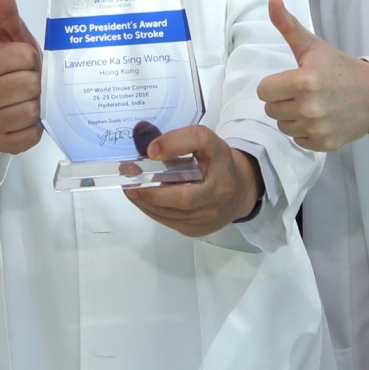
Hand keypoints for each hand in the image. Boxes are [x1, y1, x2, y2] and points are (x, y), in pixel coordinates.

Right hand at [0, 0, 40, 153]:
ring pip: (33, 111)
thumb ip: (4, 10)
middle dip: (34, 82)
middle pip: (31, 84)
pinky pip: (32, 135)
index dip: (30, 59)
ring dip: (35, 105)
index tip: (21, 63)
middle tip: (24, 82)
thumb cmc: (2, 68)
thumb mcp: (5, 38)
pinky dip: (34, 128)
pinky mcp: (0, 144)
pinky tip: (24, 118)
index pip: (26, 56)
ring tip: (24, 99)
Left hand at [125, 124, 260, 236]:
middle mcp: (220, 191)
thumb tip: (150, 151)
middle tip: (129, 183)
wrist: (239, 193)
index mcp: (222, 160)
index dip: (175, 144)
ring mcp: (210, 216)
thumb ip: (180, 140)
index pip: (201, 143)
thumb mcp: (206, 144)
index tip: (151, 150)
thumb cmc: (217, 164)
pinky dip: (151, 210)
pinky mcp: (198, 229)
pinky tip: (141, 199)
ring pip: (171, 213)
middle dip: (152, 193)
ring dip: (145, 202)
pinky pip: (169, 221)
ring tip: (129, 188)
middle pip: (184, 197)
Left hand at [256, 0, 368, 151]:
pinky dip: (305, 132)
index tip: (291, 79)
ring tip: (312, 105)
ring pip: (282, 126)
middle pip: (271, 109)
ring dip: (292, 117)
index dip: (274, 84)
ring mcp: (318, 128)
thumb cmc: (339, 68)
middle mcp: (310, 108)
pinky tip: (319, 119)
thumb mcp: (313, 45)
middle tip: (303, 92)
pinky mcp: (325, 144)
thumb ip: (288, 24)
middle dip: (282, 100)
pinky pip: (298, 140)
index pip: (263, 90)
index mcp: (303, 81)